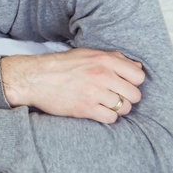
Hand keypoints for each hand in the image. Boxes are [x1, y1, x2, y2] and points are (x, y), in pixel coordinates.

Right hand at [1, 48, 144, 123]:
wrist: (34, 78)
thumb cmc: (60, 65)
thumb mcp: (87, 54)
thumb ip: (113, 58)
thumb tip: (137, 67)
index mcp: (104, 60)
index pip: (138, 76)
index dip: (132, 82)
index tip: (122, 84)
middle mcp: (102, 75)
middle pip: (134, 94)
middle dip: (126, 97)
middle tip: (113, 96)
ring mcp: (94, 92)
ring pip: (124, 108)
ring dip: (116, 108)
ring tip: (103, 104)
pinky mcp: (86, 108)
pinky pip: (111, 118)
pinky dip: (106, 117)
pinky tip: (96, 111)